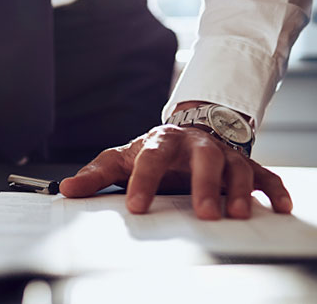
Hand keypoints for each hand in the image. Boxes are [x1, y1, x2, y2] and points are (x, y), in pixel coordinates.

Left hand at [60, 125, 291, 219]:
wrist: (187, 132)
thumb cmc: (152, 151)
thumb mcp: (121, 159)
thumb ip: (96, 174)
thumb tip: (65, 188)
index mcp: (162, 141)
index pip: (152, 158)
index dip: (144, 181)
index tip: (136, 207)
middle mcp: (195, 144)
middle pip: (203, 158)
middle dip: (203, 184)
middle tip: (203, 213)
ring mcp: (222, 153)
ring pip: (236, 166)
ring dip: (239, 189)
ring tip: (237, 214)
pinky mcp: (243, 164)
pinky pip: (264, 174)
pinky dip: (274, 188)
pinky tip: (280, 206)